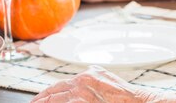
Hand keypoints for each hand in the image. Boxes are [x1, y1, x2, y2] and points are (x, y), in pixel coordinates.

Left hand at [32, 66, 158, 102]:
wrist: (137, 102)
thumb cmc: (124, 95)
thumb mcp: (105, 77)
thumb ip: (92, 76)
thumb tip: (82, 77)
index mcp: (85, 75)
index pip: (58, 86)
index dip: (45, 94)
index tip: (37, 99)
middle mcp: (81, 82)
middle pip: (53, 93)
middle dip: (40, 100)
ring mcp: (80, 95)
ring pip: (55, 101)